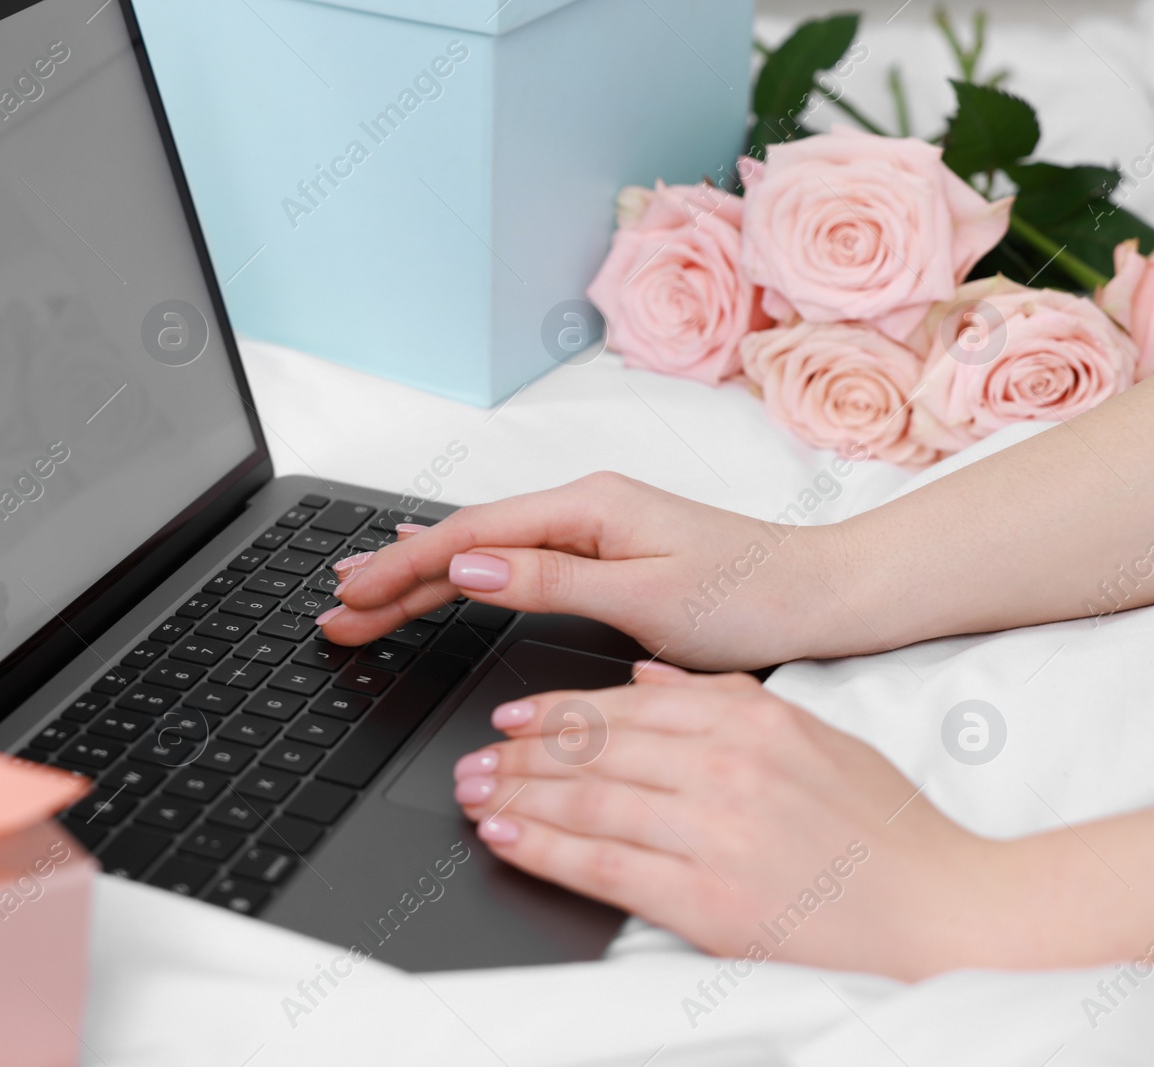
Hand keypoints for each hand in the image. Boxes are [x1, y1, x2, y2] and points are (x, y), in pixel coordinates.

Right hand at [320, 472, 846, 669]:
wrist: (819, 595)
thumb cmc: (749, 598)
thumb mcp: (644, 596)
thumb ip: (550, 581)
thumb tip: (468, 571)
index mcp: (585, 508)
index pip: (467, 539)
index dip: (400, 570)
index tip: (350, 597)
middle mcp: (581, 508)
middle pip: (463, 543)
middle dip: (392, 576)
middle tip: (334, 611)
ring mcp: (590, 528)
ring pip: (482, 553)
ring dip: (418, 578)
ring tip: (360, 595)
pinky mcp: (601, 553)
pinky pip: (511, 561)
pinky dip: (463, 575)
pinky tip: (438, 572)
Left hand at [451, 666, 1008, 979]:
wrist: (945, 912)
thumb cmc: (885, 831)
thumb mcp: (813, 736)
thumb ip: (726, 699)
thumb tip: (649, 678)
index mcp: (749, 721)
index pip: (624, 705)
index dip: (554, 710)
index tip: (512, 716)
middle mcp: (725, 767)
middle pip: (593, 749)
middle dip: (518, 752)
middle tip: (474, 757)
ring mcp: (714, 832)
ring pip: (585, 800)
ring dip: (514, 795)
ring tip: (474, 794)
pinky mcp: (708, 900)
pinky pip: (602, 865)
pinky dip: (543, 848)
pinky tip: (506, 837)